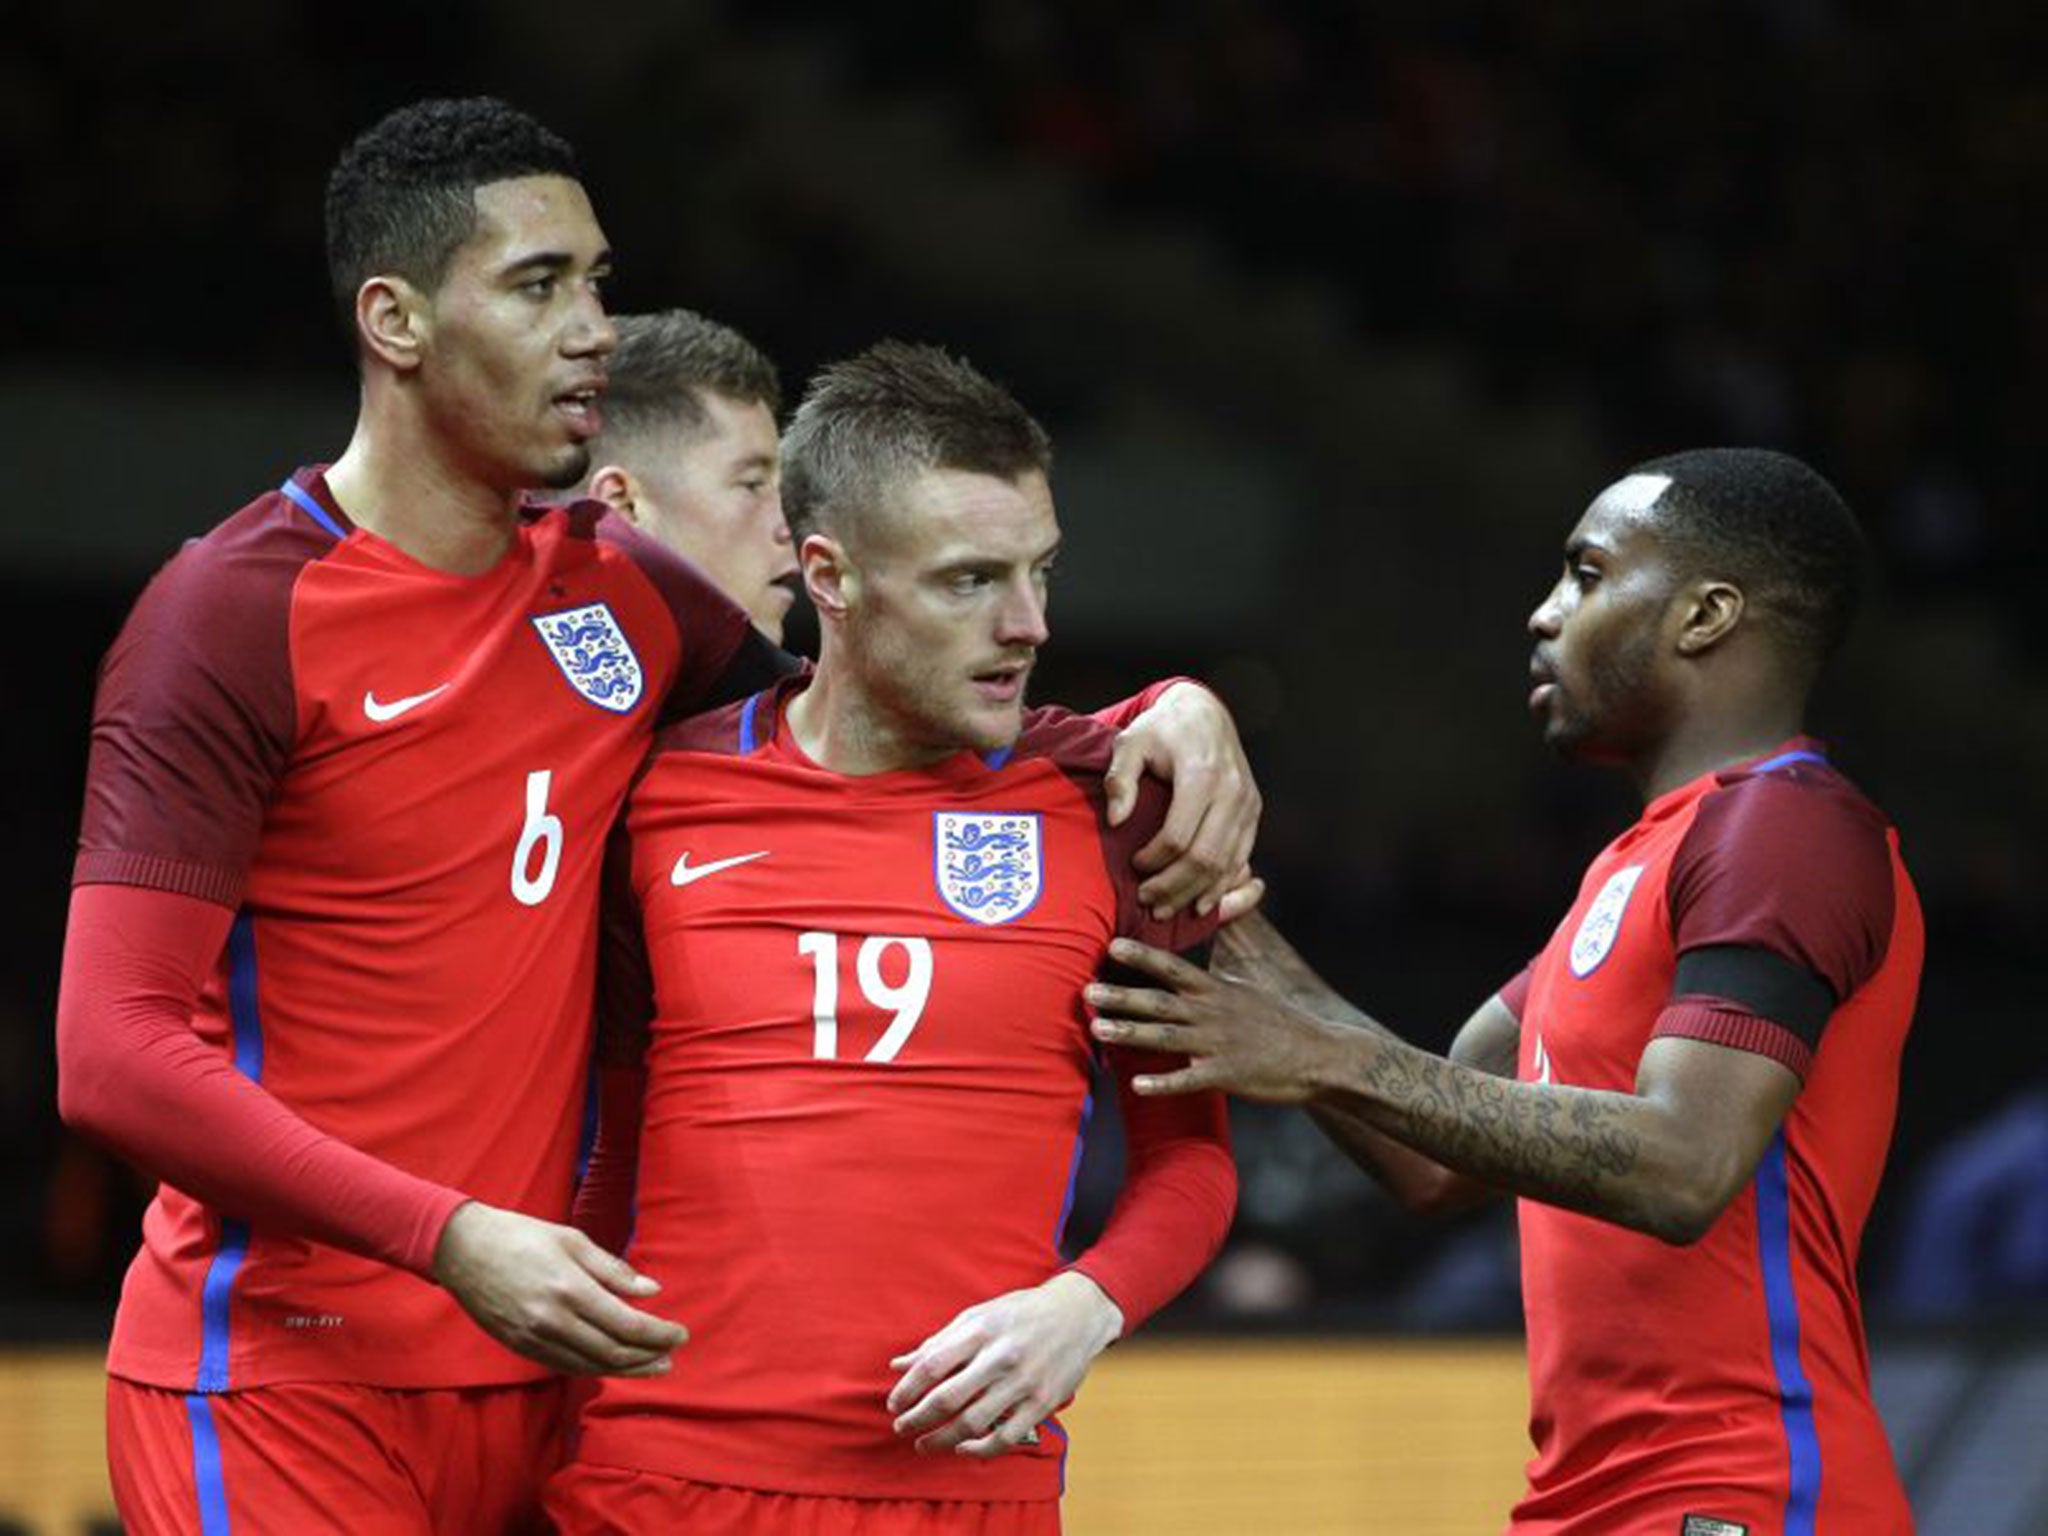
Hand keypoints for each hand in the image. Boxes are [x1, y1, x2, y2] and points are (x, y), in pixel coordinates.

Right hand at [432, 1201, 686, 1375]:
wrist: (463, 1250)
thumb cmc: (522, 1236)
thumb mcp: (573, 1241)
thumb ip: (614, 1270)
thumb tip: (652, 1291)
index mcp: (570, 1289)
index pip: (627, 1325)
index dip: (659, 1334)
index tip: (680, 1333)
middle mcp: (553, 1320)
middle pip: (613, 1352)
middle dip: (648, 1357)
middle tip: (672, 1355)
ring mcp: (534, 1339)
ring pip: (590, 1366)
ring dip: (626, 1370)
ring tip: (652, 1366)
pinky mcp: (521, 1347)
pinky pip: (565, 1366)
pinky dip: (594, 1368)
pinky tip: (613, 1363)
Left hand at [886, 1272, 1124, 1456]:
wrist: (1077, 1314)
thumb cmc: (1020, 1314)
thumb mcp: (978, 1316)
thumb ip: (939, 1342)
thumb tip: (898, 1365)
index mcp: (980, 1330)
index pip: (931, 1366)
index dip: (907, 1390)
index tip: (894, 1404)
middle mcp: (1000, 1356)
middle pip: (948, 1399)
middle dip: (917, 1420)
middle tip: (902, 1428)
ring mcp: (1023, 1382)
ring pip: (973, 1423)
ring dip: (942, 1440)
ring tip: (925, 1444)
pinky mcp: (1042, 1403)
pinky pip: (1006, 1437)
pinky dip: (980, 1449)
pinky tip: (963, 1449)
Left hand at [1087, 936, 1345, 1102]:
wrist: (1319, 1056)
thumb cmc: (1281, 1021)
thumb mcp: (1250, 985)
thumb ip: (1221, 967)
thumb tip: (1213, 937)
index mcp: (1216, 991)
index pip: (1173, 968)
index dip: (1142, 956)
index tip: (1111, 945)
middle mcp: (1212, 1013)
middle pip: (1159, 1002)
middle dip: (1122, 996)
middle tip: (1086, 991)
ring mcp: (1218, 1044)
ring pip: (1166, 1037)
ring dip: (1130, 1033)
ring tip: (1097, 1030)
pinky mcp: (1226, 1075)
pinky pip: (1189, 1079)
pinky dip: (1163, 1083)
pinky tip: (1136, 1086)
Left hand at [1104, 682, 1261, 919]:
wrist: (1204, 712)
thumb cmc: (1162, 729)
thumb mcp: (1130, 742)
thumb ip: (1119, 780)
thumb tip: (1116, 821)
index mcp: (1201, 775)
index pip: (1179, 836)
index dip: (1154, 860)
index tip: (1133, 866)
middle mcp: (1232, 792)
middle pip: (1205, 857)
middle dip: (1175, 887)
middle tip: (1147, 901)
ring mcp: (1247, 804)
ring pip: (1226, 865)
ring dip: (1197, 893)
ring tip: (1168, 909)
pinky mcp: (1253, 812)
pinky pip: (1241, 858)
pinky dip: (1222, 885)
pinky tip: (1200, 901)